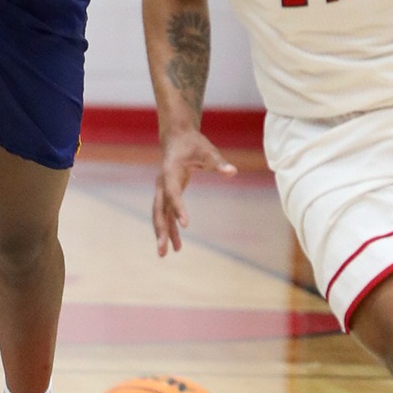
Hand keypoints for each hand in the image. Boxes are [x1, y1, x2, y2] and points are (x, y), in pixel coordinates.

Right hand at [151, 129, 235, 255]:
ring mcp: (163, 190)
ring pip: (160, 215)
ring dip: (163, 234)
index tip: (186, 225)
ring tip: (164, 254)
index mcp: (170, 172)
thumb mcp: (208, 151)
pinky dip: (171, 229)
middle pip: (159, 210)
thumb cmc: (193, 143)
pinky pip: (166, 215)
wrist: (176, 137)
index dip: (178, 208)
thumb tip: (232, 172)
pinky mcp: (167, 194)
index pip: (173, 193)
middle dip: (161, 230)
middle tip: (163, 250)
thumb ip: (219, 163)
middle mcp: (163, 183)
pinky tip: (177, 245)